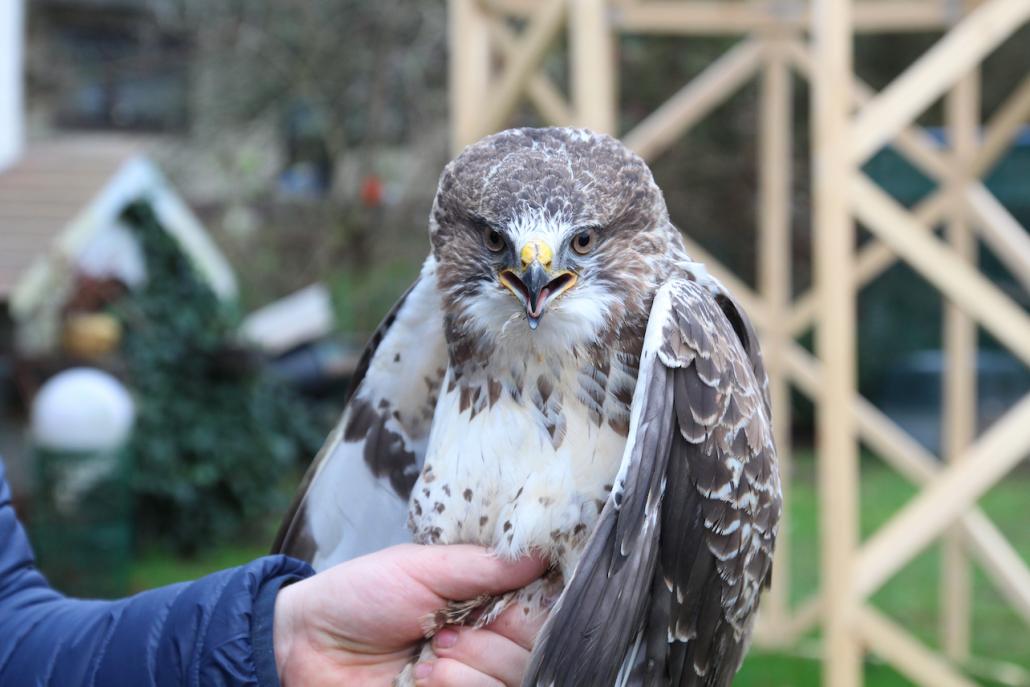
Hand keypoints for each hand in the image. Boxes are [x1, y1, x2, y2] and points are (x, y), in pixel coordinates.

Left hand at [274, 544, 547, 685]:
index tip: (494, 604)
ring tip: (426, 658)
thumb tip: (541, 553)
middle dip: (489, 642)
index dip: (528, 609)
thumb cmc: (360, 596)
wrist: (308, 648)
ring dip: (466, 670)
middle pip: (535, 650)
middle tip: (444, 631)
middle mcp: (489, 643)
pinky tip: (423, 680)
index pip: (542, 608)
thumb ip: (482, 564)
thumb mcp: (420, 567)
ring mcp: (473, 679)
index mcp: (487, 600)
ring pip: (513, 679)